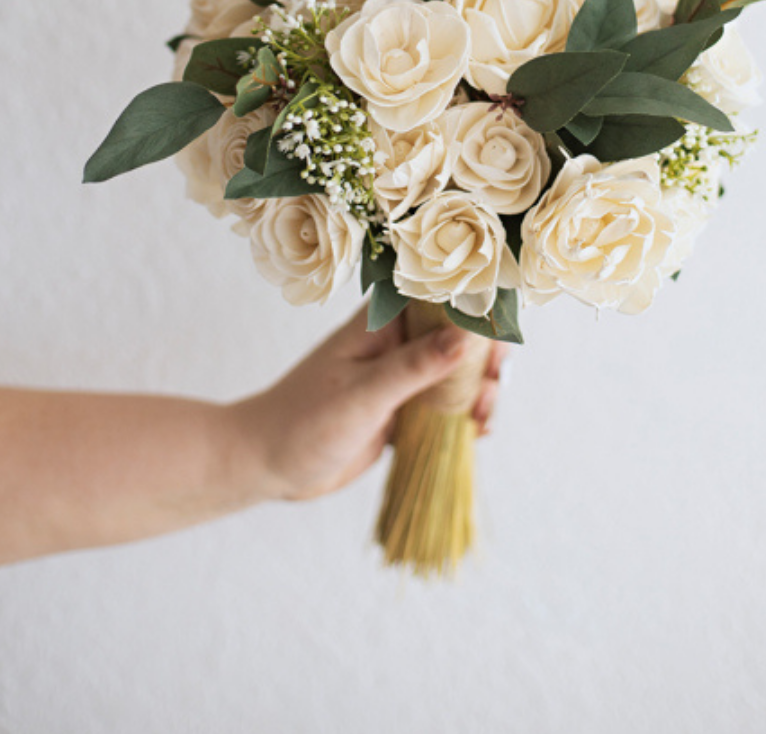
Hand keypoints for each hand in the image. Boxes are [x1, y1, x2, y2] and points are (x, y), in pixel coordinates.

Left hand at [228, 306, 506, 501]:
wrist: (264, 465)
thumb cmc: (302, 422)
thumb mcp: (362, 396)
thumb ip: (413, 368)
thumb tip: (466, 337)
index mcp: (381, 324)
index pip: (439, 300)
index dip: (477, 312)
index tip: (501, 340)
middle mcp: (395, 345)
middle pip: (458, 338)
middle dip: (484, 360)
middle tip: (493, 386)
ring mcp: (399, 379)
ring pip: (455, 376)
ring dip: (477, 392)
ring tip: (483, 417)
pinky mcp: (401, 411)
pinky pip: (443, 408)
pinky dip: (463, 418)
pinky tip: (475, 434)